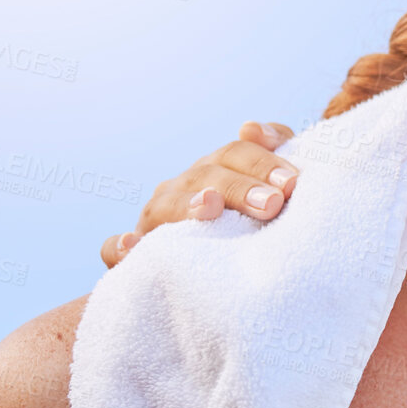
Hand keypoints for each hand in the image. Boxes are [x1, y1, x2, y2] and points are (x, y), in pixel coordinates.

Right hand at [101, 122, 297, 267]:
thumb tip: (250, 128)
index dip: (263, 162)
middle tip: (272, 204)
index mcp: (216, 171)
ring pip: (165, 206)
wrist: (224, 280)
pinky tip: (133, 244)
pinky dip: (119, 246)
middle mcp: (183, 189)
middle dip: (240, 188)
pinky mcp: (133, 256)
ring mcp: (155, 220)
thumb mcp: (271, 192)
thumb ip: (272, 156)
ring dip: (188, 206)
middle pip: (206, 176)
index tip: (292, 182)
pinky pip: (114, 250)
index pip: (236, 154)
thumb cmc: (257, 228)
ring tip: (209, 206)